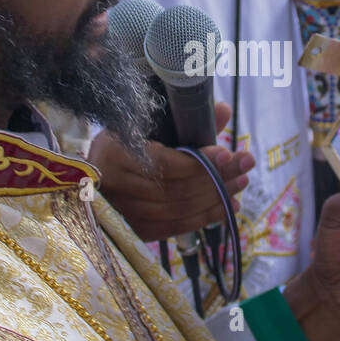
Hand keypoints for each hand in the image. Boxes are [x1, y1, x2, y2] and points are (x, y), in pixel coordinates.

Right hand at [89, 102, 253, 242]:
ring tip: (241, 181)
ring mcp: (125, 213)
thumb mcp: (149, 124)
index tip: (228, 153)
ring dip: (217, 197)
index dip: (200, 161)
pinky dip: (206, 216)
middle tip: (246, 164)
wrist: (94, 175)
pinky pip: (178, 226)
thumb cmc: (125, 144)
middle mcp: (116, 187)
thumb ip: (185, 120)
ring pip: (181, 209)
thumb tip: (223, 109)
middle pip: (178, 188)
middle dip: (218, 177)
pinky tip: (227, 205)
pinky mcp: (136, 231)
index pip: (165, 163)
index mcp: (115, 154)